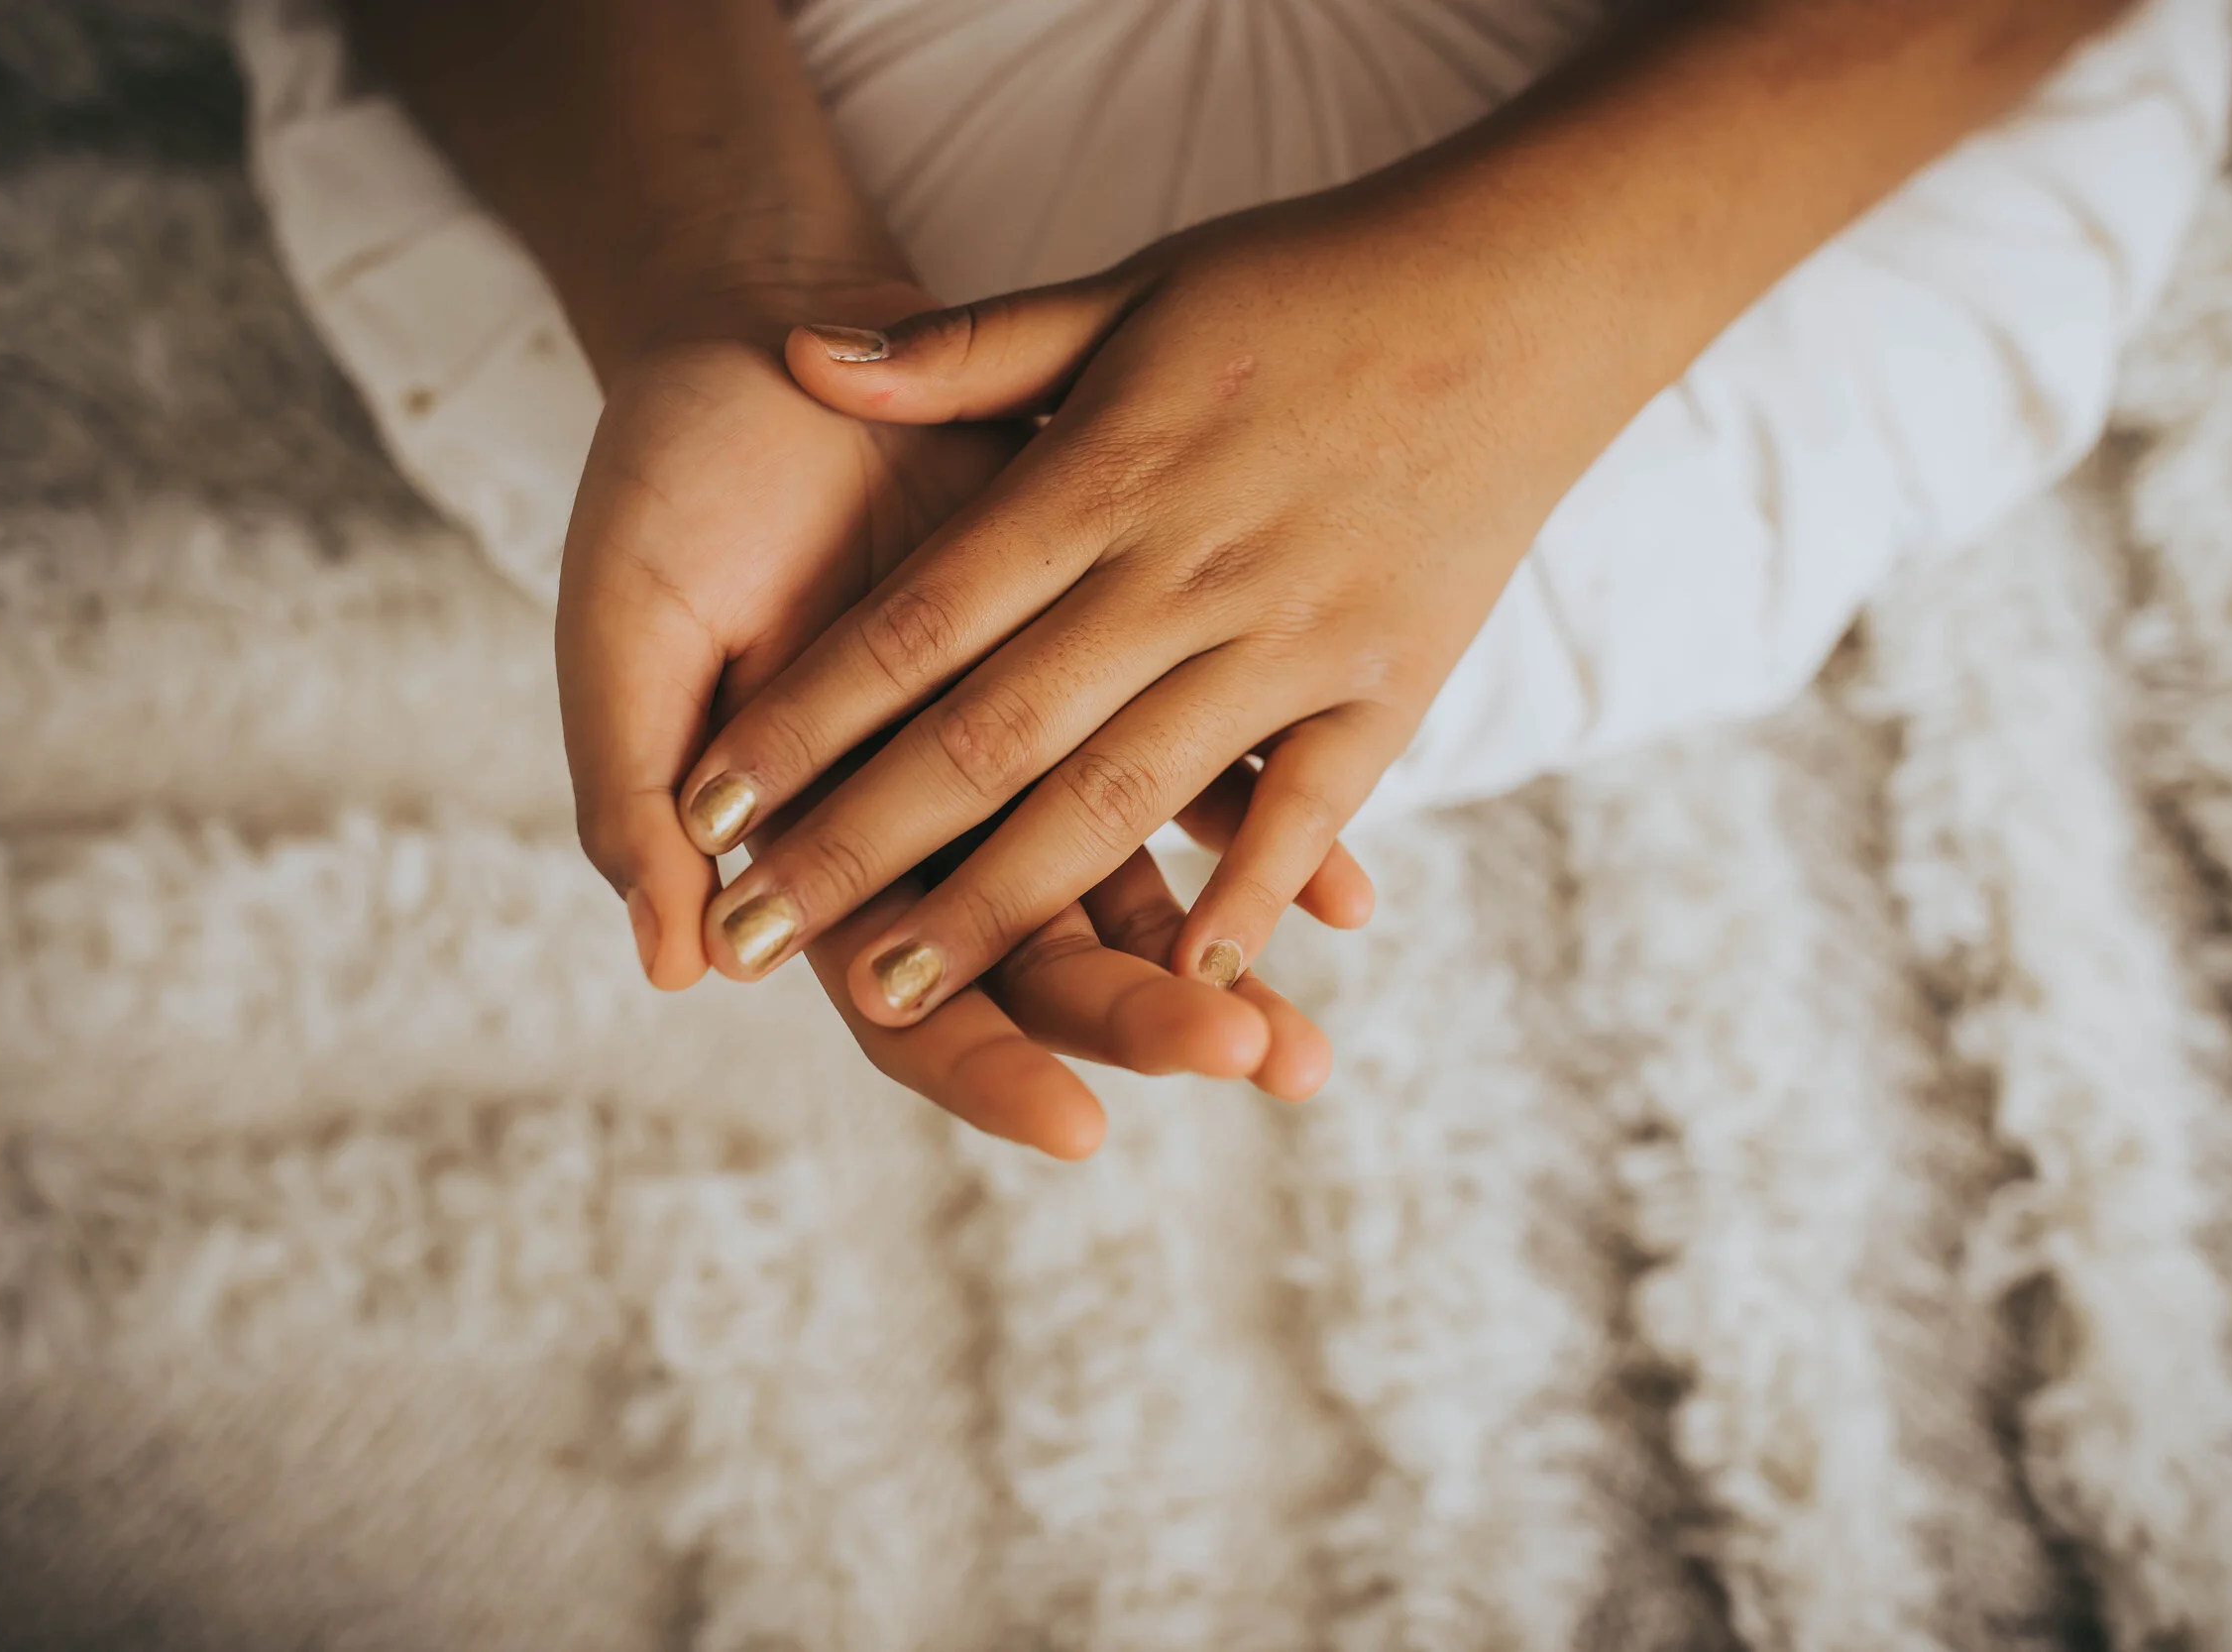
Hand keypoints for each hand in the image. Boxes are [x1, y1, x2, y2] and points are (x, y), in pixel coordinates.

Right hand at [558, 282, 1361, 1154]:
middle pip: (1049, 969)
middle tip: (1244, 1060)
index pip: (907, 1006)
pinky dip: (1277, 837)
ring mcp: (1031, 762)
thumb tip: (675, 967)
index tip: (1079, 1124)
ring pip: (1138, 899)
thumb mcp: (630, 630)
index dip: (986, 1067)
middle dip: (1142, 1022)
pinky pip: (1207, 774)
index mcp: (822, 851)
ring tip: (1306, 1045)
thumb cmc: (678, 491)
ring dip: (1225, 970)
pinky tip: (1355, 899)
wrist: (775, 351)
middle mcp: (941, 831)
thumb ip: (635, 796)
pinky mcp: (1107, 673)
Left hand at [671, 189, 1622, 1024]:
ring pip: (1125, 797)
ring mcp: (1292, 634)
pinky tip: (1180, 980)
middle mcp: (1182, 569)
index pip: (917, 623)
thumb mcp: (1130, 287)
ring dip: (1005, 904)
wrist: (1524, 290)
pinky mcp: (1391, 680)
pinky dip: (1247, 894)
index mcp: (1102, 474)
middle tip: (760, 942)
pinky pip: (1306, 808)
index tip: (707, 812)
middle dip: (865, 848)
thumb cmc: (1310, 288)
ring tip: (898, 994)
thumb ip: (968, 349)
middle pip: (994, 736)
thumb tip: (795, 357)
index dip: (807, 722)